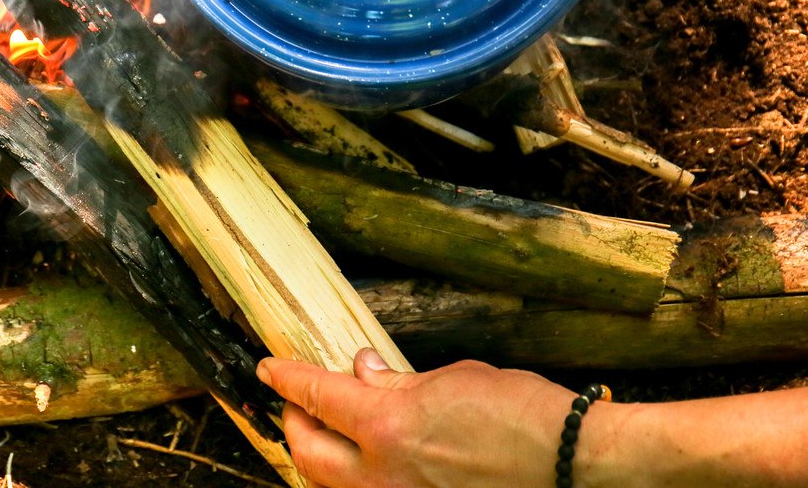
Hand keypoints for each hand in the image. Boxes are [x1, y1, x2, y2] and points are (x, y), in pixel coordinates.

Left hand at [257, 352, 574, 487]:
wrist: (575, 465)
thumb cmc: (522, 413)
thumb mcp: (452, 381)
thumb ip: (396, 383)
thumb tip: (361, 371)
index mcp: (387, 428)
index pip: (316, 396)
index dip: (286, 378)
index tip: (269, 367)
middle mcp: (382, 475)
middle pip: (307, 453)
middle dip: (294, 421)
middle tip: (297, 398)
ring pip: (330, 484)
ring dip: (318, 454)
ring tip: (324, 428)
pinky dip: (353, 476)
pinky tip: (362, 458)